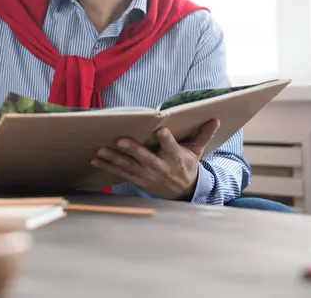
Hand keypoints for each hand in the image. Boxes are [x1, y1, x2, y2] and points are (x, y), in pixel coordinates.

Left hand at [91, 119, 219, 199]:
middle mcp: (161, 168)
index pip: (172, 148)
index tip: (161, 130)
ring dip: (113, 159)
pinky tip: (95, 160)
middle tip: (120, 141)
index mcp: (176, 158)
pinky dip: (107, 167)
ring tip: (100, 151)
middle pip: (146, 159)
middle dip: (133, 150)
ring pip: (129, 167)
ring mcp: (147, 176)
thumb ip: (203, 134)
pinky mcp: (137, 180)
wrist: (182, 191)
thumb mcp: (197, 151)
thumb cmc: (187, 165)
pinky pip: (121, 173)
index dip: (167, 140)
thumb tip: (215, 118)